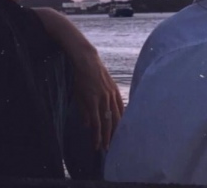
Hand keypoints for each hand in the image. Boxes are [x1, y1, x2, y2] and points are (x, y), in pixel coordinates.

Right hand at [32, 8, 123, 149]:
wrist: (84, 57)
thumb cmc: (88, 69)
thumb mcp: (95, 85)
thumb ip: (93, 101)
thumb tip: (88, 121)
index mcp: (115, 92)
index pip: (121, 114)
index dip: (121, 127)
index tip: (120, 138)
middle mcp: (112, 96)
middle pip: (116, 121)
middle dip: (115, 135)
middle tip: (114, 148)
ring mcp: (103, 98)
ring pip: (107, 123)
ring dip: (106, 137)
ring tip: (104, 149)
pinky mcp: (93, 98)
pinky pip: (96, 120)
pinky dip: (96, 132)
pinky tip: (95, 140)